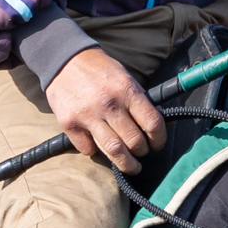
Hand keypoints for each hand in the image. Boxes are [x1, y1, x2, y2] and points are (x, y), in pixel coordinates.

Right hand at [49, 47, 164, 174]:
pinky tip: (99, 146)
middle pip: (134, 142)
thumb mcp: (126, 79)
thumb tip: (163, 124)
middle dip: (142, 153)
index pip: (152, 124)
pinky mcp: (69, 124)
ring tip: (130, 166)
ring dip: (126, 164)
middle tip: (142, 154)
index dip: (159, 140)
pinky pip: (88, 149)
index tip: (157, 145)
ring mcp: (87, 116)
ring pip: (113, 151)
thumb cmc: (100, 71)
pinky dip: (96, 151)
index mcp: (127, 91)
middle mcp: (108, 104)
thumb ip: (141, 101)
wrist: (64, 60)